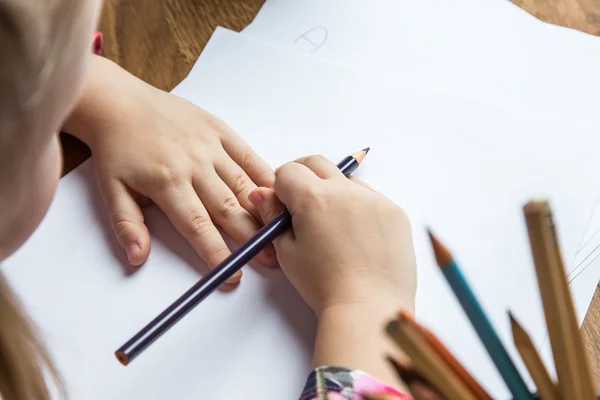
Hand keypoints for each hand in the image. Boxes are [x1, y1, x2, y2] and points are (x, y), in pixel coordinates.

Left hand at [64, 56, 276, 279]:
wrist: (119, 102)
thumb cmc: (116, 149)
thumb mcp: (110, 189)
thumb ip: (127, 225)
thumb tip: (138, 258)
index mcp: (166, 183)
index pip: (197, 226)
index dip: (217, 252)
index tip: (233, 275)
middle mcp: (193, 164)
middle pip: (227, 208)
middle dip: (251, 237)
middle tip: (271, 261)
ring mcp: (210, 145)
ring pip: (242, 183)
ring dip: (263, 209)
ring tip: (281, 231)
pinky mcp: (219, 129)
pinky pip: (247, 154)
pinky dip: (263, 173)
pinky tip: (277, 190)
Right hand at [248, 155, 415, 316]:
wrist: (369, 308)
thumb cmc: (324, 285)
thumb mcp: (288, 252)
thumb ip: (273, 217)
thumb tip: (261, 194)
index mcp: (313, 198)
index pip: (289, 171)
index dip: (280, 185)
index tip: (282, 201)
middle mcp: (345, 190)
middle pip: (317, 163)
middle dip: (304, 175)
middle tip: (301, 201)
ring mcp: (374, 199)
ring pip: (346, 180)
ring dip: (334, 191)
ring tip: (332, 225)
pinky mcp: (394, 212)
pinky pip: (371, 198)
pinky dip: (359, 207)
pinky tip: (357, 236)